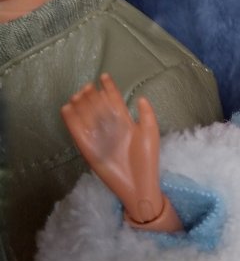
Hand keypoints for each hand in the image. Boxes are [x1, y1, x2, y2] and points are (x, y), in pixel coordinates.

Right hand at [61, 75, 180, 231]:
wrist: (139, 184)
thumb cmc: (147, 159)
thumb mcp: (150, 133)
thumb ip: (147, 114)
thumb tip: (141, 97)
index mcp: (125, 123)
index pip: (115, 102)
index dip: (109, 89)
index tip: (104, 76)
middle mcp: (110, 129)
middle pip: (99, 107)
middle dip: (93, 95)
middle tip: (87, 86)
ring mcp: (98, 138)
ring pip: (87, 117)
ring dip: (82, 105)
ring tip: (79, 93)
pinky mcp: (88, 149)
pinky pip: (78, 133)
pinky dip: (71, 121)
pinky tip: (67, 108)